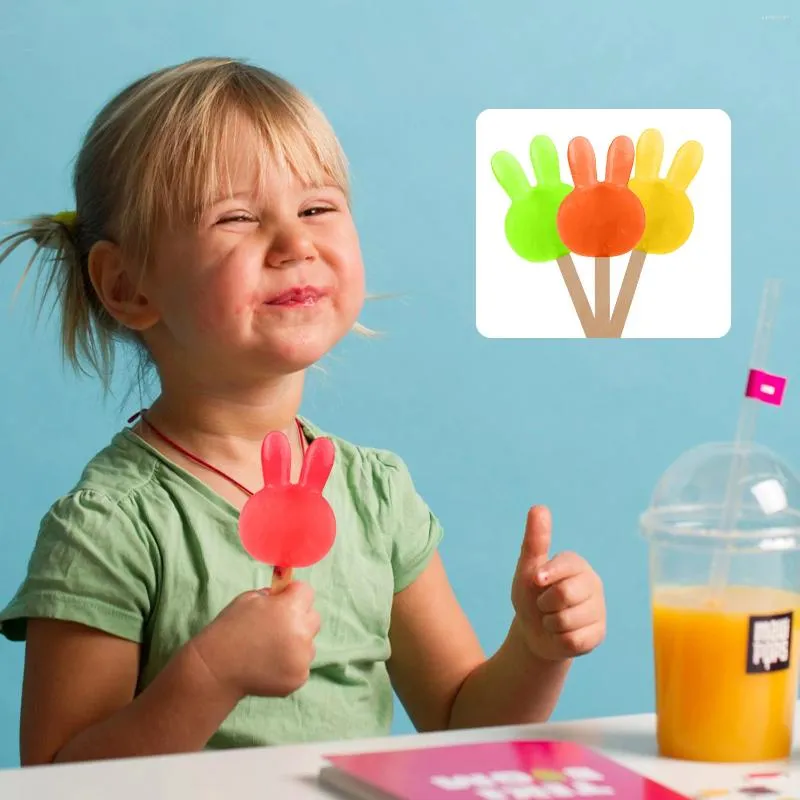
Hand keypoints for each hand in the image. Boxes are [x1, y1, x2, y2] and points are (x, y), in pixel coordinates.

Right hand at [188, 581, 320, 699]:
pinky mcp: (299, 678)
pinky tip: (269, 665)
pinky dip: (290, 663)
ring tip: (270, 648)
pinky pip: (302, 664)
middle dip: (299, 617)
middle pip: (313, 617)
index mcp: (289, 609)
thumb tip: (287, 594)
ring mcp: (302, 658)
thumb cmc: (229, 629)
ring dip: (297, 642)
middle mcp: (301, 633)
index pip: (306, 591)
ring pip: (310, 643)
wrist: (215, 669)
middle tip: (277, 625)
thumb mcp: (248, 599)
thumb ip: (273, 595)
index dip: (293, 594)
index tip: (283, 599)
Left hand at [511, 506, 604, 661]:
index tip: (536, 580)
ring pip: (568, 621)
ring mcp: (599, 609)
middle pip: (565, 595)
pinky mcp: (599, 634)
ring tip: (552, 619)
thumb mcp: (527, 568)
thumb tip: (539, 507)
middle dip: (544, 603)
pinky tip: (561, 634)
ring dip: (550, 624)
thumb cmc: (531, 594)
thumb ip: (535, 540)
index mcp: (576, 564)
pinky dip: (559, 640)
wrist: (534, 632)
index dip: (546, 576)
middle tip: (543, 603)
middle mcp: (593, 583)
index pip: (565, 566)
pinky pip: (575, 641)